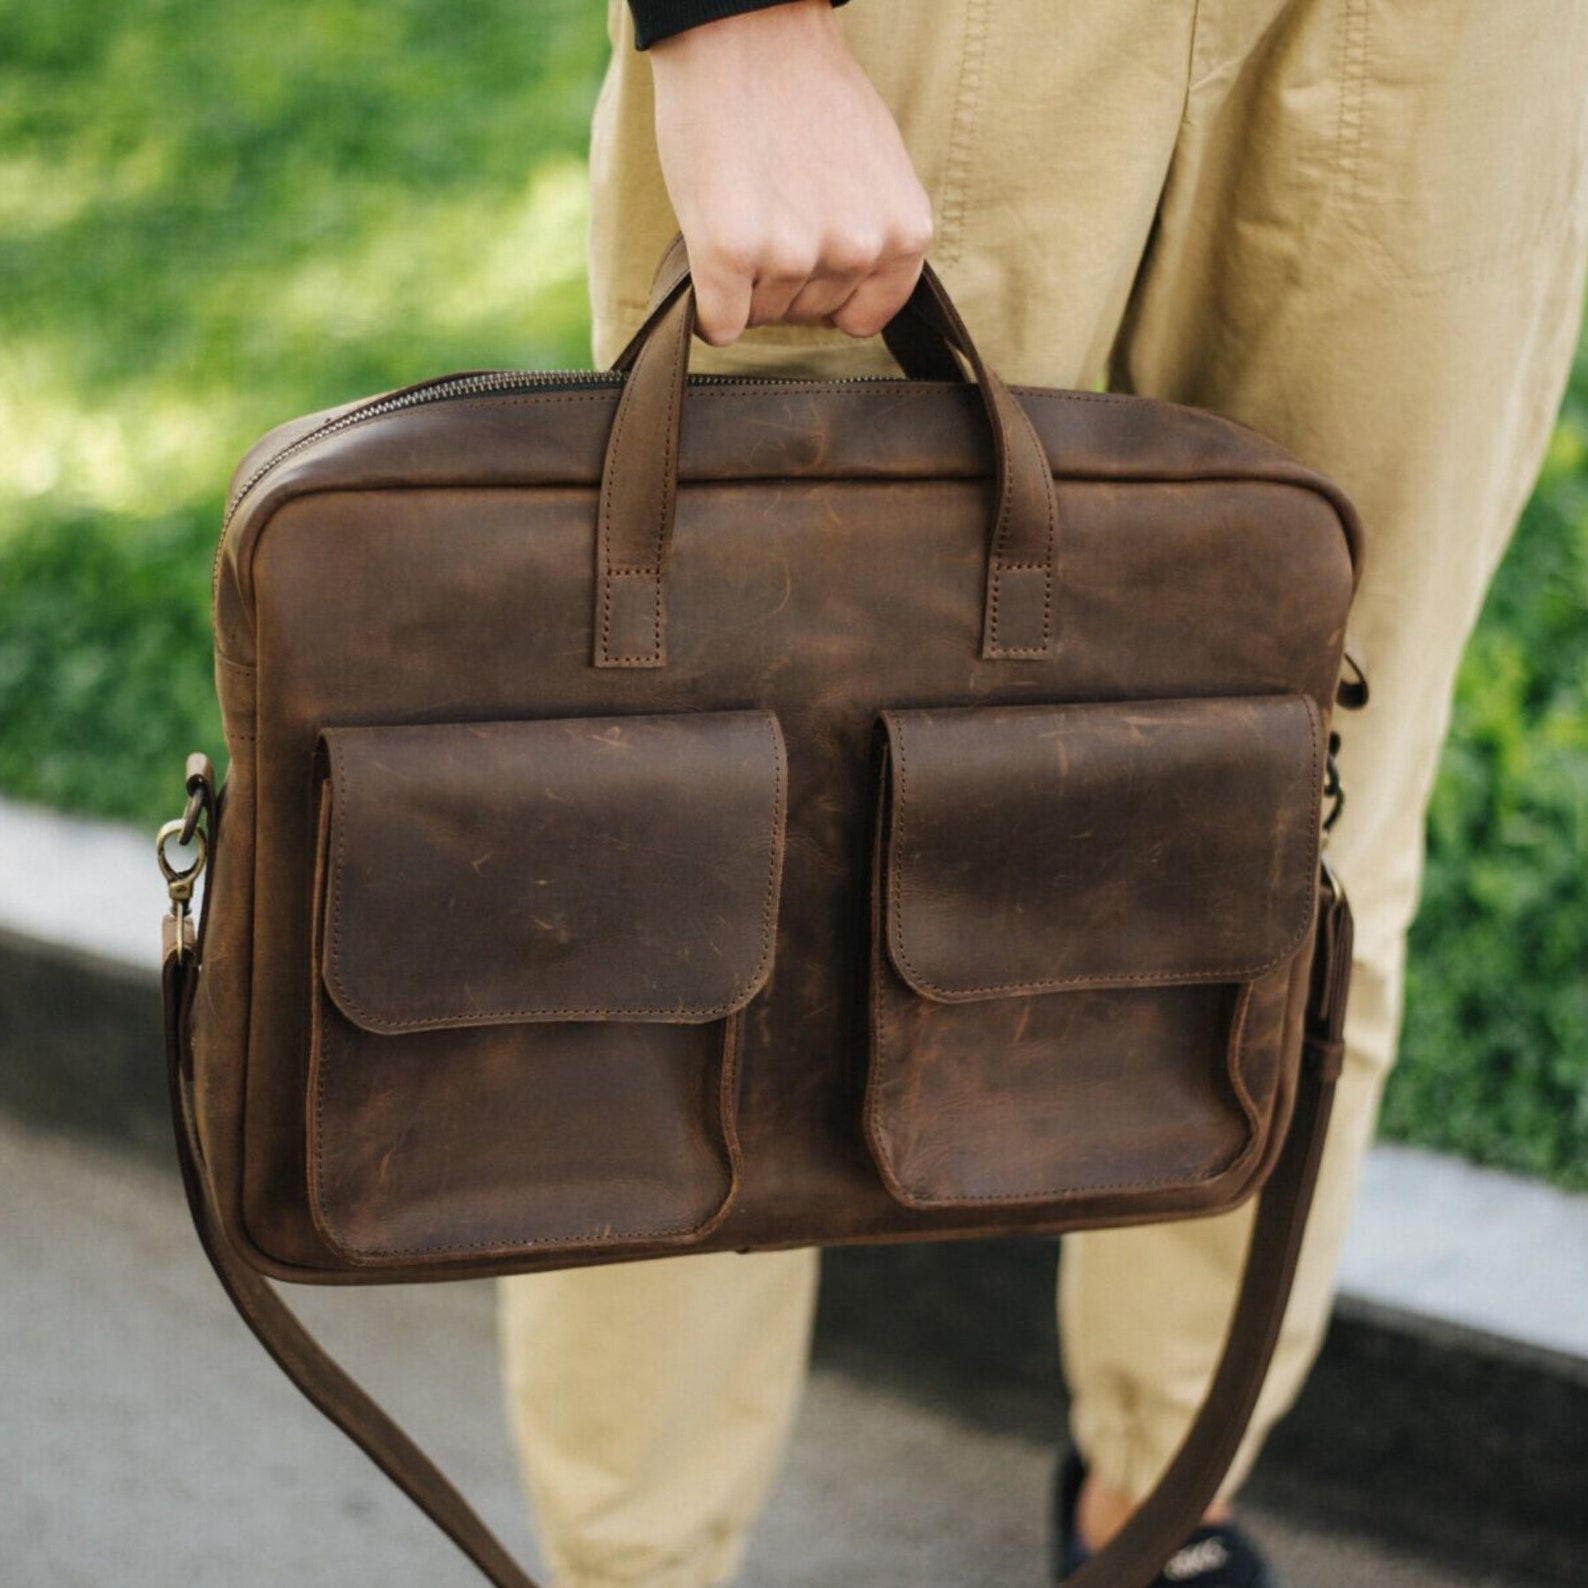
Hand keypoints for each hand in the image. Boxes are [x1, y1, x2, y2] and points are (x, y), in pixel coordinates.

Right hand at [648, 0, 933, 346]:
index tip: (808, 253)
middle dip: (782, 279)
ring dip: (744, 282)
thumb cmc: (804, 96)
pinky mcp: (731, 254)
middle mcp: (857, 250)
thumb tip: (850, 292)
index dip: (828, 291)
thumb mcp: (875, 171)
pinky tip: (709, 251)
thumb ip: (873, 234)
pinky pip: (720, 325)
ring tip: (743, 206)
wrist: (746, 33)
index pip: (864, 317)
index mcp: (904, 233)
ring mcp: (793, 254)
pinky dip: (708, 306)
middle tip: (767, 207)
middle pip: (807, 316)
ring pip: (762, 316)